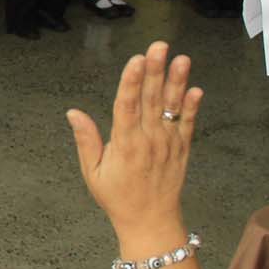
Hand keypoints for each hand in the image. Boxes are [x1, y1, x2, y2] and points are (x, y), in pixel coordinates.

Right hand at [66, 42, 200, 244]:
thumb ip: (86, 140)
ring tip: (181, 59)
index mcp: (124, 145)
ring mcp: (167, 145)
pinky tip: (196, 89)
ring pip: (172, 108)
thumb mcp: (92, 172)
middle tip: (158, 46)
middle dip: (154, 71)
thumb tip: (73, 112)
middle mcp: (148, 141)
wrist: (151, 222)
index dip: (131, 82)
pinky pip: (188, 125)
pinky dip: (192, 107)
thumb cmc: (118, 197)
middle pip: (150, 100)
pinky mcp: (181, 150)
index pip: (126, 106)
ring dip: (177, 82)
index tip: (136, 60)